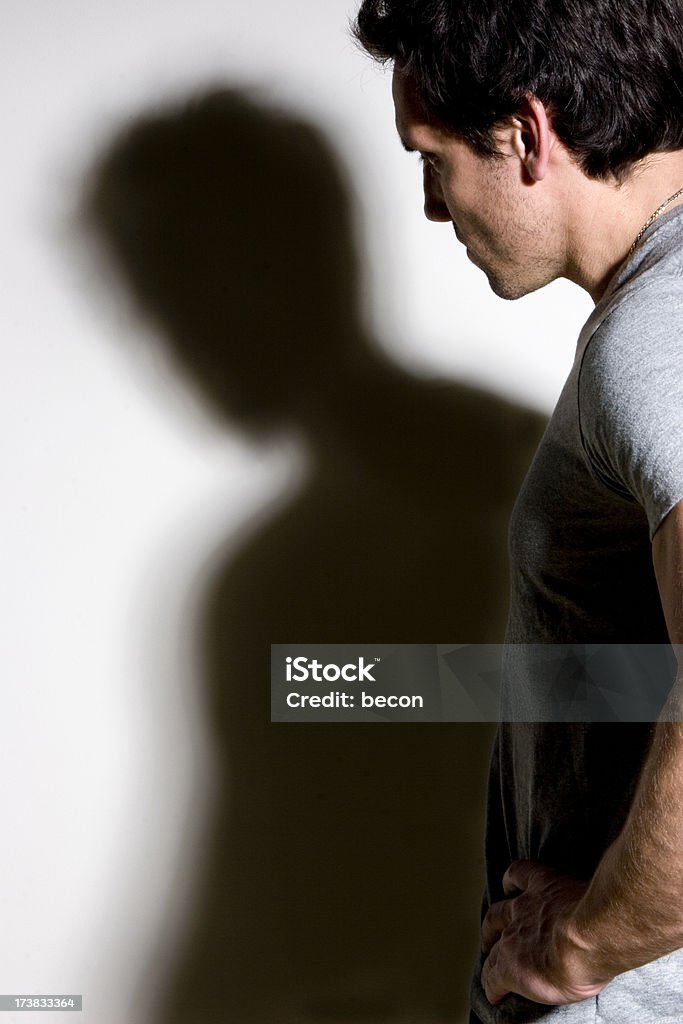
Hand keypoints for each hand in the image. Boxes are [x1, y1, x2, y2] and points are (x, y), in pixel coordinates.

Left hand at [481, 860, 612, 1005]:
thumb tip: (604, 903)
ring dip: (491, 956)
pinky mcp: (510, 966)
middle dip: (493, 925)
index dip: (512, 885)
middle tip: (491, 934)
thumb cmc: (599, 915)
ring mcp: (513, 937)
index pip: (518, 876)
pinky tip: (494, 994)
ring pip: (493, 946)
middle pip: (497, 914)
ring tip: (491, 965)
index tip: (510, 888)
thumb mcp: (593, 893)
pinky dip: (491, 986)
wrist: (587, 937)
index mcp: (542, 886)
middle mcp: (522, 909)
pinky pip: (493, 977)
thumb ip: (589, 897)